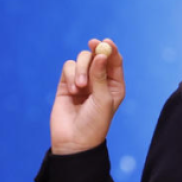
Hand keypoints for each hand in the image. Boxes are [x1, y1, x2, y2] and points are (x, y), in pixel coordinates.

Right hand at [50, 38, 125, 155]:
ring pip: (81, 60)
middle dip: (94, 53)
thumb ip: (100, 76)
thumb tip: (100, 54)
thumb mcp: (103, 99)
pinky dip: (70, 74)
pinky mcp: (66, 84)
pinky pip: (67, 68)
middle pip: (96, 56)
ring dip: (80, 69)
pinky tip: (73, 90)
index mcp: (115, 85)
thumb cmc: (95, 122)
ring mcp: (82, 82)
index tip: (105, 41)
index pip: (114, 61)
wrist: (74, 140)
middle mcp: (99, 81)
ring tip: (80, 87)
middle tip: (92, 46)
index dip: (111, 49)